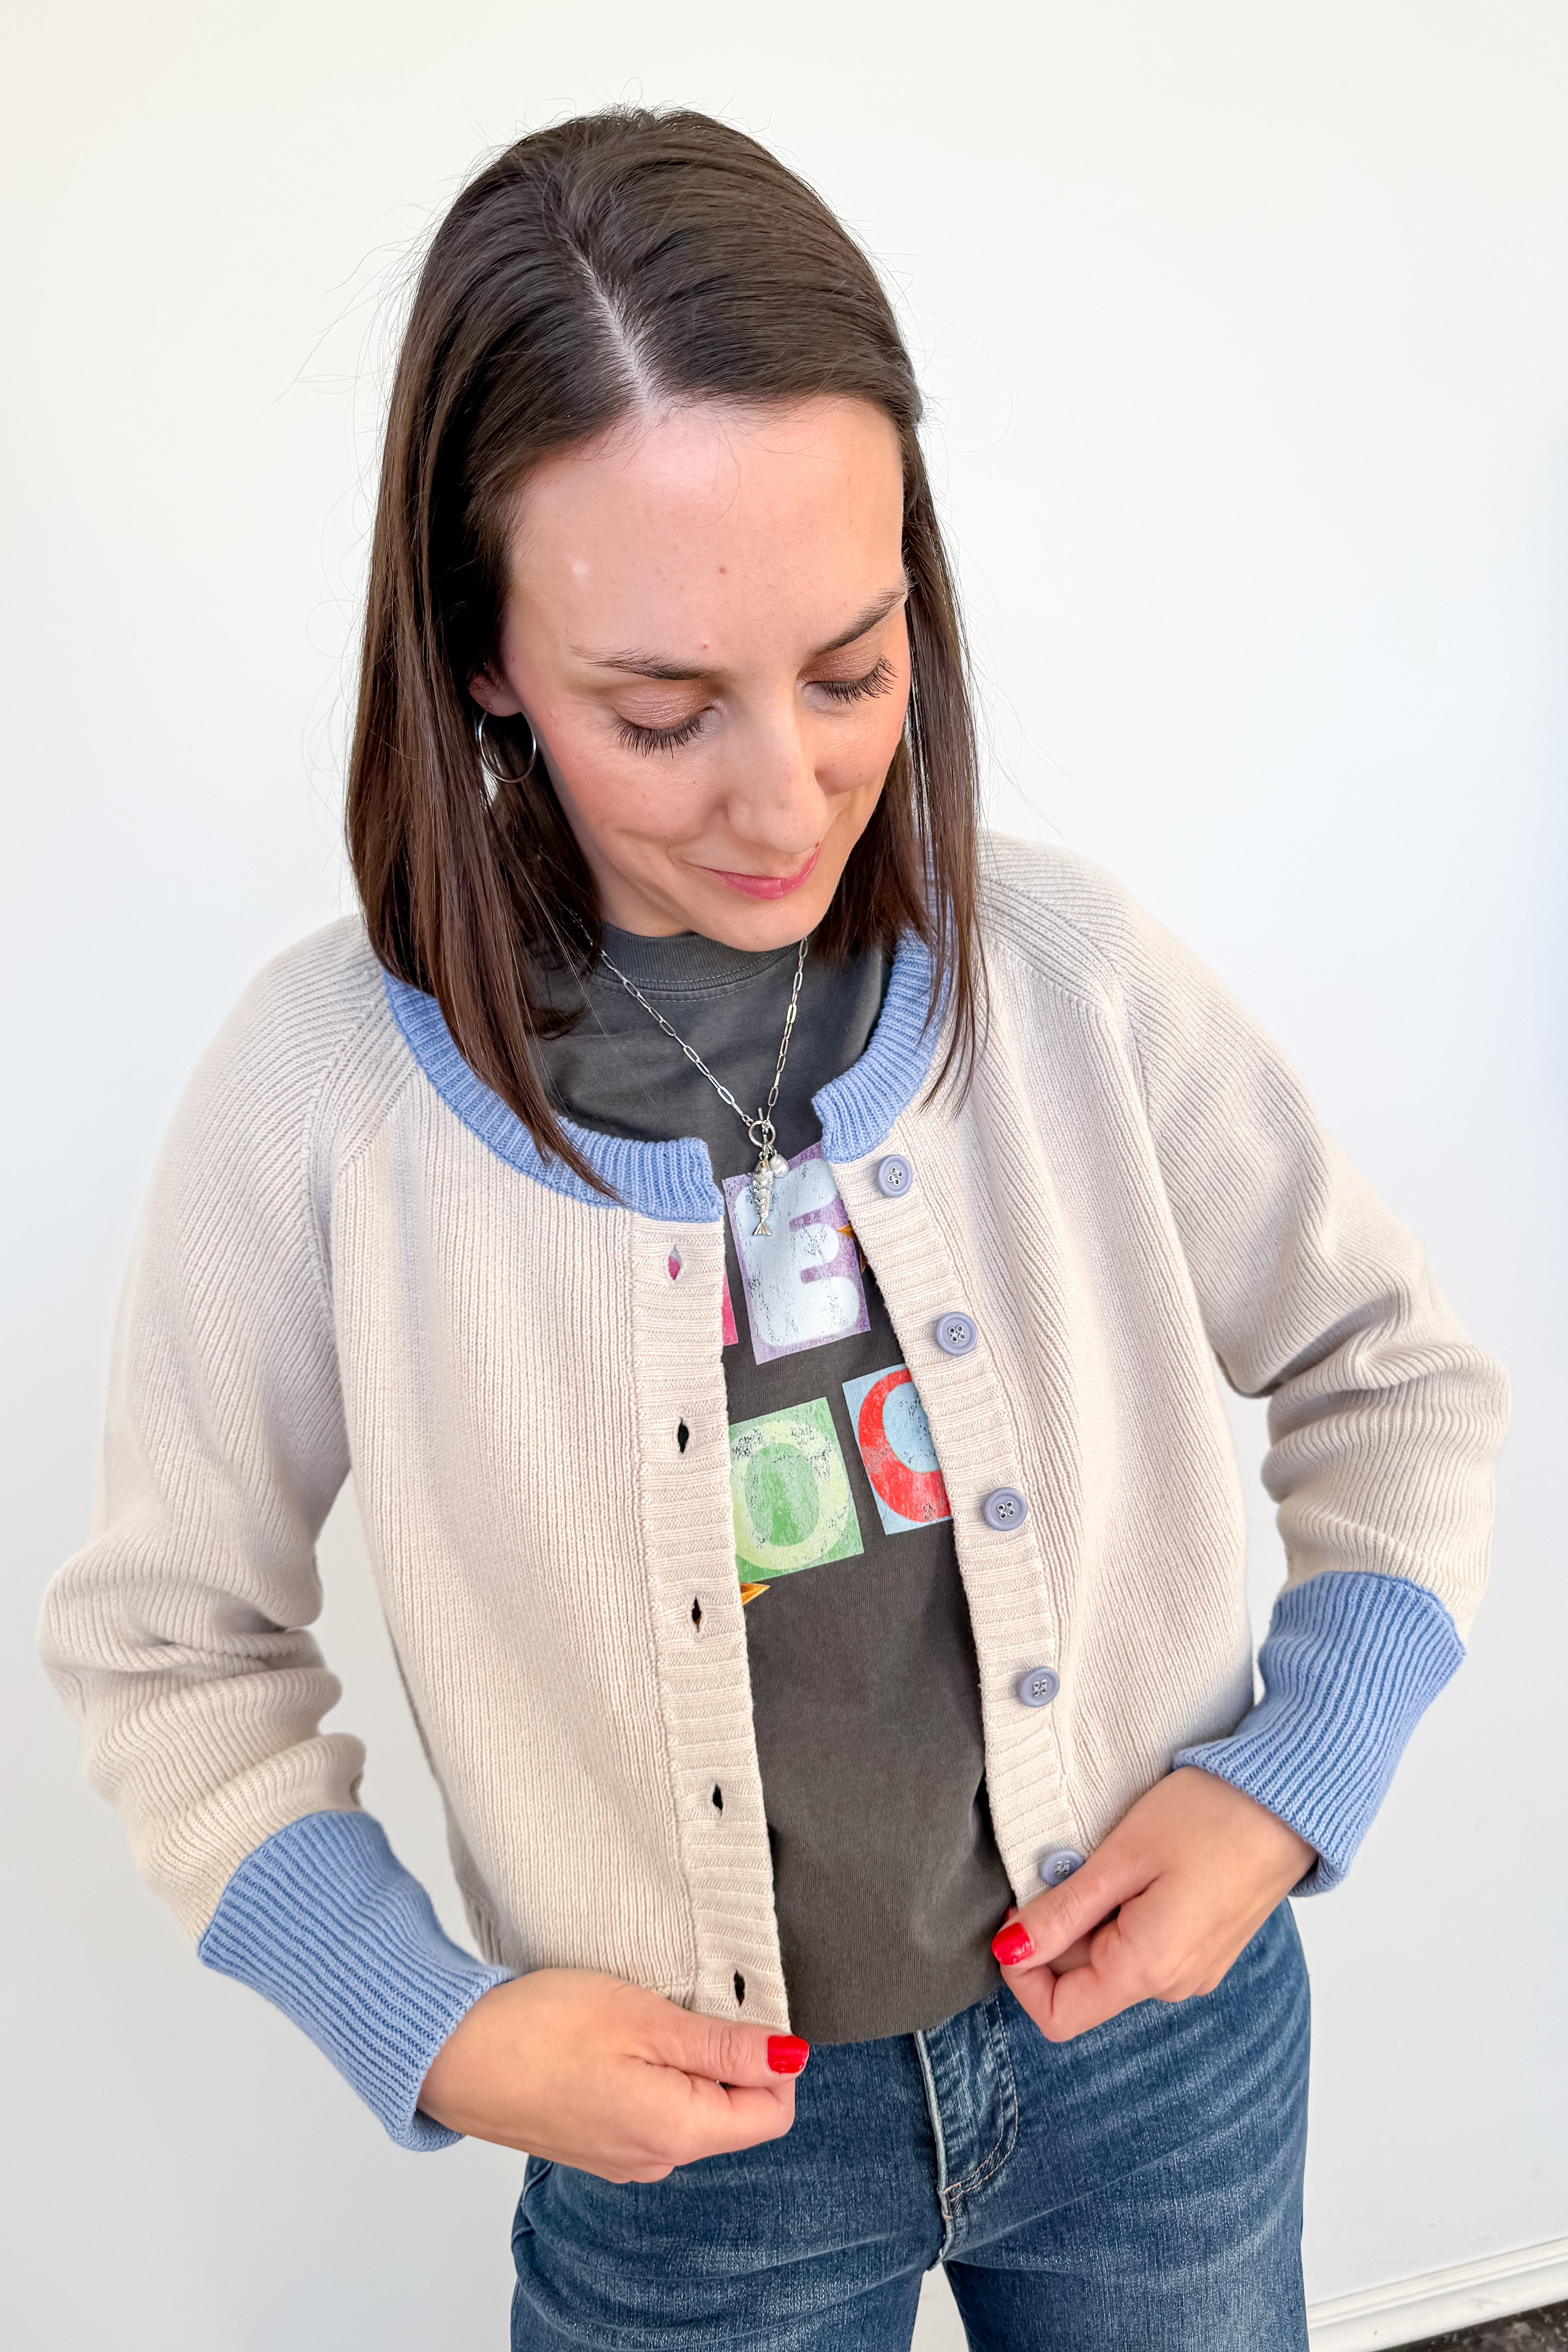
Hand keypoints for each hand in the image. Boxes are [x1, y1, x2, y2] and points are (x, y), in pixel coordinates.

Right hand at [418, 1968, 806, 2180]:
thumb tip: (791, 2057)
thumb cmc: (541, 2029)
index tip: (738, 2009)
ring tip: (643, 2017)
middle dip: (728, 2056)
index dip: (771, 2055)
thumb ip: (724, 2047)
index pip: (773, 2111)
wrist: (452, 2055)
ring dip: (687, 2062)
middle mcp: (657, 2158)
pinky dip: (653, 2074)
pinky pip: (654, 2112)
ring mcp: (625, 2157)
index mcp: (677, 2132)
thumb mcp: (647, 2019)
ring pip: (694, 2109)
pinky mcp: (598, 2144)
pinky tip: (617, 2041)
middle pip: (736, 2112)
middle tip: (683, 2003)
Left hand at [990, 1767, 1312, 2041]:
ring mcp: (1193, 1969)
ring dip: (1092, 1919)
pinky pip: (1142, 1947)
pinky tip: (1138, 1868)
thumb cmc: (1209, 1817)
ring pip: (1111, 1963)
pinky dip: (1122, 1914)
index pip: (1058, 2016)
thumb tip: (1010, 1949)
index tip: (1019, 1909)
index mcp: (1149, 1969)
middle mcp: (1173, 1985)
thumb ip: (1063, 1912)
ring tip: (1111, 1862)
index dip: (1022, 1971)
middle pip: (1082, 1986)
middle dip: (1059, 1933)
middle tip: (1071, 1865)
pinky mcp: (1203, 1948)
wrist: (1288, 1801)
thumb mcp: (1121, 1857)